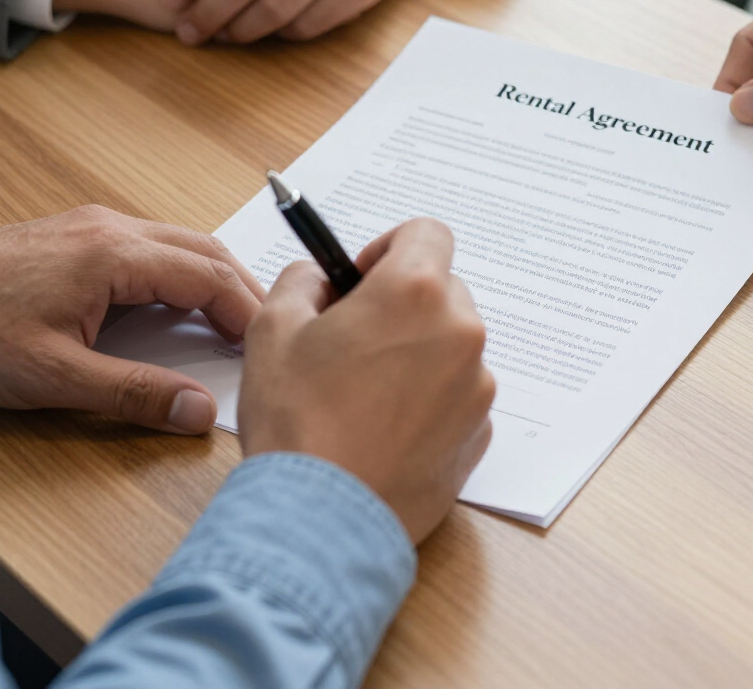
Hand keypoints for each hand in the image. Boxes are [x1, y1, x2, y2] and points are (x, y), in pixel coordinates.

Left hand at [0, 207, 263, 432]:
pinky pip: (151, 245)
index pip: (208, 277)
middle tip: (265, 331)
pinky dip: (180, 272)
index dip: (246, 311)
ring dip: (213, 278)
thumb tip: (198, 411)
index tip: (267, 344)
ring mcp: (94, 226)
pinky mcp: (78, 234)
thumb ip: (135, 393)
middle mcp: (112, 229)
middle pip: (204, 250)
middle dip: (241, 289)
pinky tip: (177, 302)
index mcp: (115, 255)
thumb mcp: (55, 376)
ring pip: (180, 243)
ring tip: (231, 319)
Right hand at [237, 219, 494, 543]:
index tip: (362, 277)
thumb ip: (303, 279)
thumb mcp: (273, 327)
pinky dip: (430, 396)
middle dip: (401, 301)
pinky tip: (384, 426)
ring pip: (451, 343)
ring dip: (417, 350)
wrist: (320, 520)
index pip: (427, 232)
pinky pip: (458, 392)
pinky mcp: (479, 433)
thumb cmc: (296, 421)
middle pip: (442, 288)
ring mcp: (477, 387)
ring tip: (365, 391)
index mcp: (416, 292)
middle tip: (354, 337)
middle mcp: (461, 333)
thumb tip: (322, 275)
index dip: (390, 246)